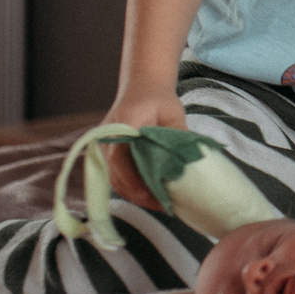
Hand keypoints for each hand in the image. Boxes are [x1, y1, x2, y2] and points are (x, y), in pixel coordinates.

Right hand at [99, 86, 184, 211]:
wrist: (141, 88)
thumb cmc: (157, 98)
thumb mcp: (172, 112)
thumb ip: (178, 134)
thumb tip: (190, 159)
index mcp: (121, 126)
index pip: (120, 158)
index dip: (133, 180)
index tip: (151, 195)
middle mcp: (106, 140)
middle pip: (116, 175)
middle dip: (139, 194)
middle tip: (165, 205)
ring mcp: (104, 150)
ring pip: (116, 181)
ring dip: (137, 195)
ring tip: (162, 203)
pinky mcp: (109, 157)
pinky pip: (118, 178)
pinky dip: (134, 189)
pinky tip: (153, 195)